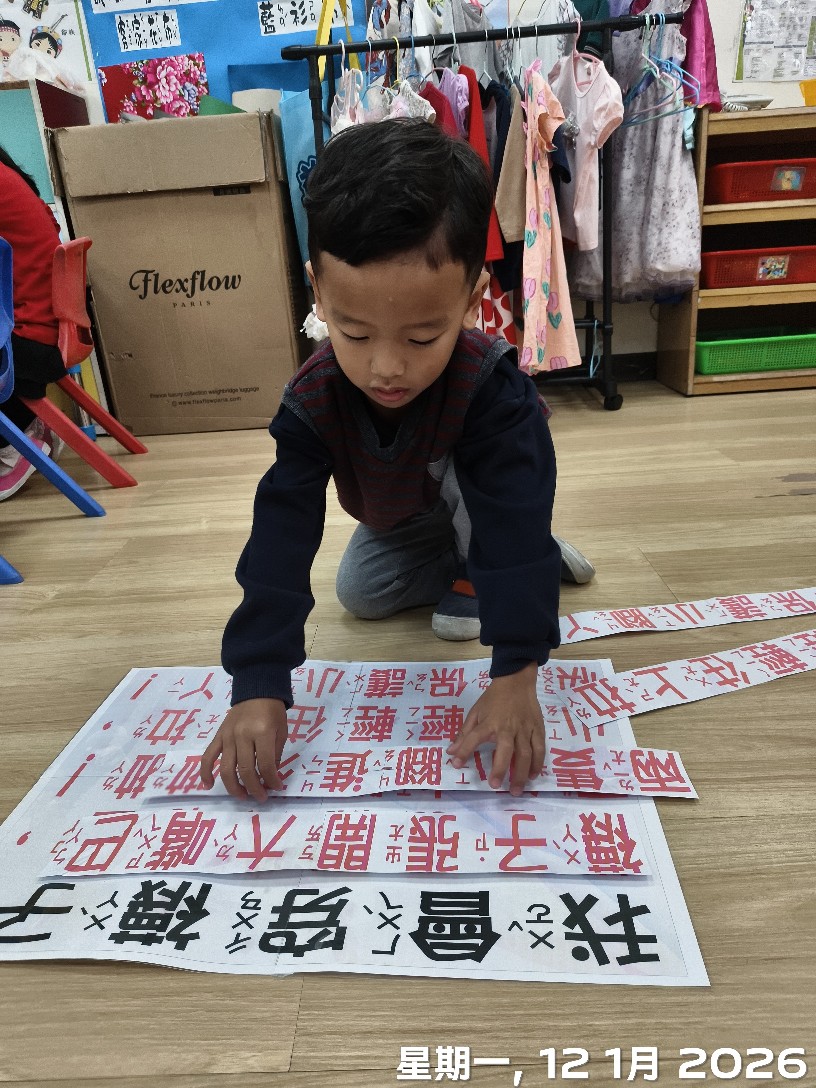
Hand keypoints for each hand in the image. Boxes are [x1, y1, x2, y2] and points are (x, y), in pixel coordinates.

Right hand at [200, 698, 287, 802]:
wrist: (256, 691)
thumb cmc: (273, 712)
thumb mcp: (281, 732)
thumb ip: (275, 755)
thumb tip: (270, 778)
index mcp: (262, 733)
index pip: (265, 764)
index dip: (272, 780)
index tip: (277, 788)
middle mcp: (242, 735)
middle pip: (245, 770)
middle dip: (255, 788)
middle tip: (261, 797)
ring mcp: (228, 736)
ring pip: (226, 768)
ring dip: (234, 787)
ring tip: (243, 796)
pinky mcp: (218, 736)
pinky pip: (208, 756)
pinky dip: (205, 772)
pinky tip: (209, 785)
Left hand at [446, 662, 544, 795]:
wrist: (516, 681)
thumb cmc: (493, 698)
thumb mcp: (475, 712)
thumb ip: (465, 734)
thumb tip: (451, 752)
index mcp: (489, 722)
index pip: (474, 737)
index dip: (464, 751)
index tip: (457, 765)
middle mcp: (508, 727)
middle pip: (506, 751)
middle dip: (501, 769)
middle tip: (496, 786)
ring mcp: (525, 729)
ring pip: (526, 753)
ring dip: (521, 773)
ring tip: (517, 790)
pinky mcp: (537, 729)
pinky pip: (540, 748)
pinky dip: (538, 763)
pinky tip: (533, 775)